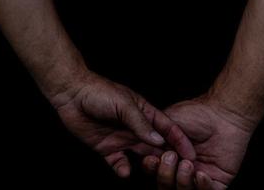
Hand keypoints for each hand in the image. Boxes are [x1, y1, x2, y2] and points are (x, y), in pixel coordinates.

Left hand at [49, 71, 192, 178]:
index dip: (180, 141)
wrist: (69, 93)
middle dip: (168, 157)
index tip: (193, 154)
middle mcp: (135, 129)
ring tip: (153, 171)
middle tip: (177, 169)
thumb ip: (141, 124)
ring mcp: (122, 139)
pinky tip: (125, 172)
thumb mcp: (123, 104)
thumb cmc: (98, 92)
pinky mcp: (106, 148)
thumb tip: (160, 142)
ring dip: (149, 165)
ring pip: (141, 157)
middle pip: (157, 146)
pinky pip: (118, 163)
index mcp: (144, 114)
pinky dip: (123, 169)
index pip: (167, 129)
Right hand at [141, 97, 253, 189]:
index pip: (152, 169)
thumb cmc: (195, 114)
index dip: (150, 168)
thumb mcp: (165, 124)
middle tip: (171, 157)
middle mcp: (179, 167)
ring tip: (188, 163)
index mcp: (166, 154)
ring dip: (182, 181)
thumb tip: (136, 146)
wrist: (222, 115)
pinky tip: (201, 173)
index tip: (152, 158)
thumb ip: (150, 136)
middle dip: (165, 175)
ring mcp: (197, 174)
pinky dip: (202, 187)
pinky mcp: (216, 180)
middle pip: (165, 185)